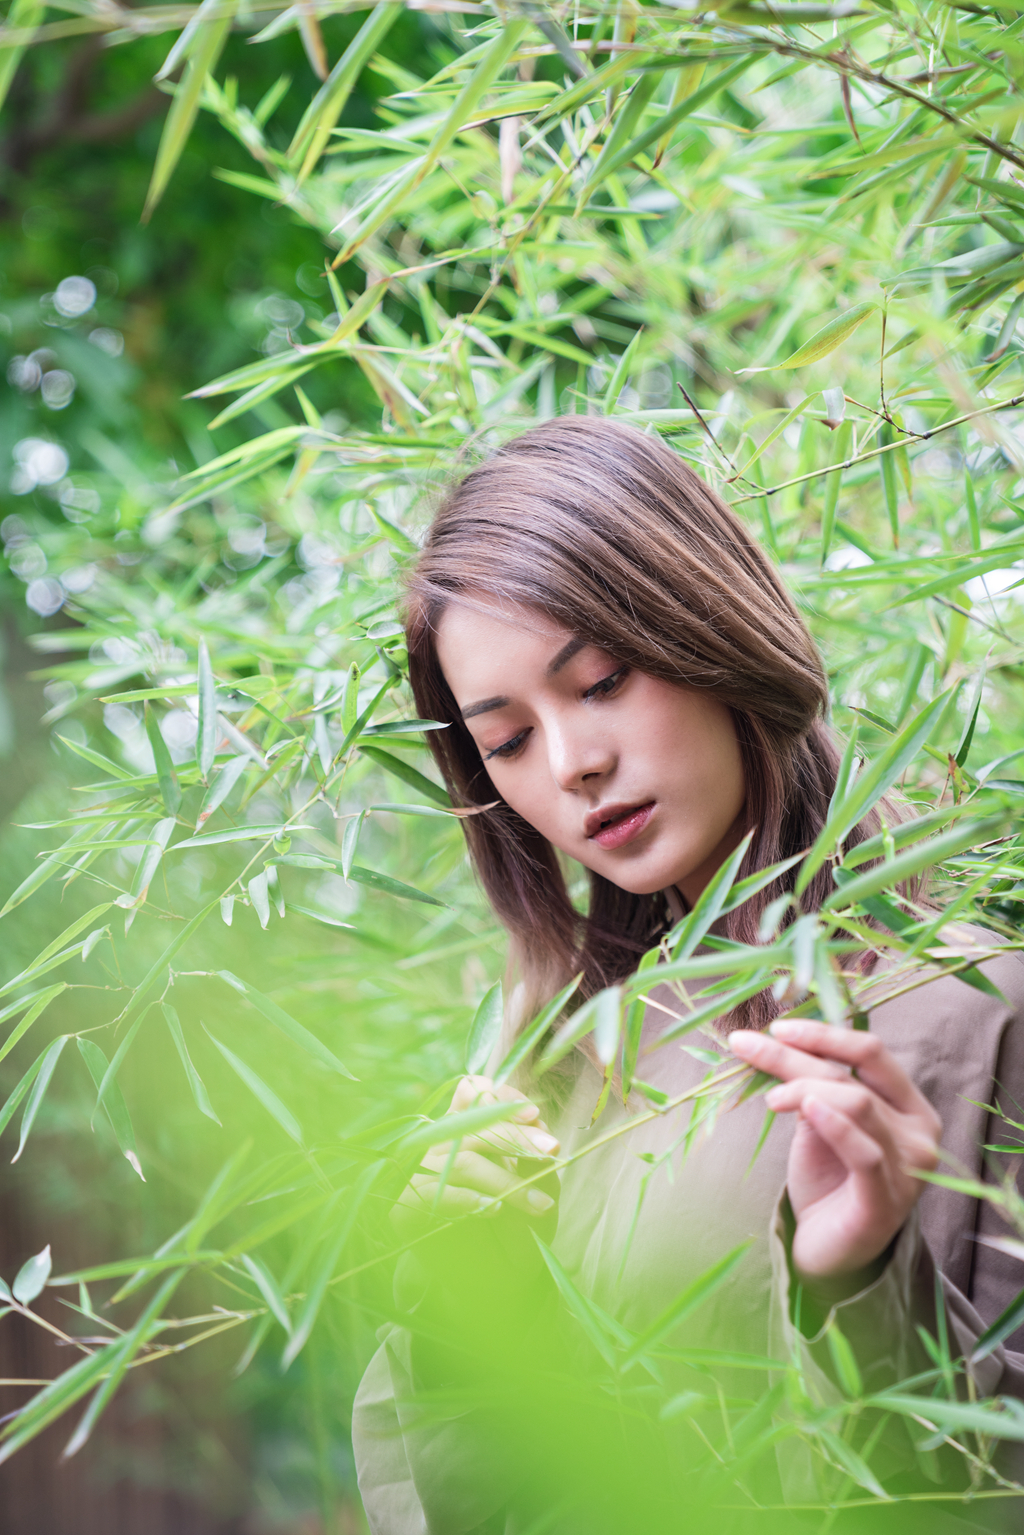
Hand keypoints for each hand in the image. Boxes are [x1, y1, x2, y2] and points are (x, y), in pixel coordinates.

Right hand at [393, 1074, 559, 1238]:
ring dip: (506, 1181)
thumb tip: (536, 1123)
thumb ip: (534, 1158)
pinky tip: (494, 1208)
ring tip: (539, 1204)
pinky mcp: (409, 1206)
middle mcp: (441, 1143)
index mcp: (468, 1129)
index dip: (501, 1096)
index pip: (473, 1092)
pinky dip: (470, 1199)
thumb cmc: (517, 1227)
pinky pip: (439, 1193)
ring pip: (464, 1160)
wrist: (495, 1278)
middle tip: (551, 1150)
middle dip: (517, 1136)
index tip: (533, 1114)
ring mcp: (422, 1172)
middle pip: (475, 1124)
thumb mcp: (538, 1188)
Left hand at [728, 1019, 940, 1283]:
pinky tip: (805, 1107)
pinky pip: (863, 1152)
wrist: (828, 1250)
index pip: (871, 1052)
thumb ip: (814, 1087)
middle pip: (855, 1074)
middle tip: (747, 1046)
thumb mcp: (818, 1123)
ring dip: (803, 1087)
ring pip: (857, 1103)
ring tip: (770, 1098)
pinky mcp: (886, 1199)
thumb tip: (777, 1043)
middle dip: (796, 1055)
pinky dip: (834, 1123)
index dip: (824, 1033)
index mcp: (910, 1105)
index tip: (777, 1027)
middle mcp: (920, 1132)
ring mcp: (909, 1168)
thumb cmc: (827, 1181)